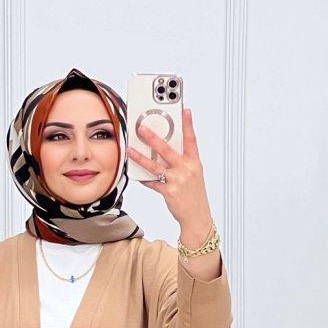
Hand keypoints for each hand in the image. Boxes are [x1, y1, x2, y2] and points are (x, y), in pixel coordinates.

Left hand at [127, 106, 213, 238]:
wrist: (197, 216)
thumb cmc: (195, 194)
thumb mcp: (194, 174)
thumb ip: (183, 162)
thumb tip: (166, 151)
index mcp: (194, 163)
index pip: (191, 140)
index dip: (189, 124)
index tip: (185, 111)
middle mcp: (185, 170)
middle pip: (166, 150)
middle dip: (153, 138)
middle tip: (142, 129)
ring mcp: (176, 180)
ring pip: (154, 166)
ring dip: (140, 157)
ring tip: (130, 150)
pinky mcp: (168, 191)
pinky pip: (152, 182)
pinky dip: (144, 178)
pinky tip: (137, 174)